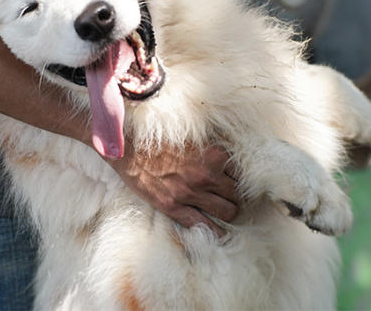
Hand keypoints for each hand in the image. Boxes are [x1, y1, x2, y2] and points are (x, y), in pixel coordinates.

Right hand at [105, 141, 239, 235]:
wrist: (129, 150)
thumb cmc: (158, 140)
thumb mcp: (192, 137)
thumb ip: (212, 149)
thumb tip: (229, 160)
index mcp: (212, 154)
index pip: (242, 172)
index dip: (239, 177)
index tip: (236, 181)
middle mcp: (206, 175)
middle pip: (238, 194)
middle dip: (236, 196)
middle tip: (232, 197)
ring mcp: (191, 193)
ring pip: (228, 211)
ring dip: (229, 212)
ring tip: (225, 211)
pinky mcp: (175, 207)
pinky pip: (205, 226)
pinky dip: (216, 231)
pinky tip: (218, 231)